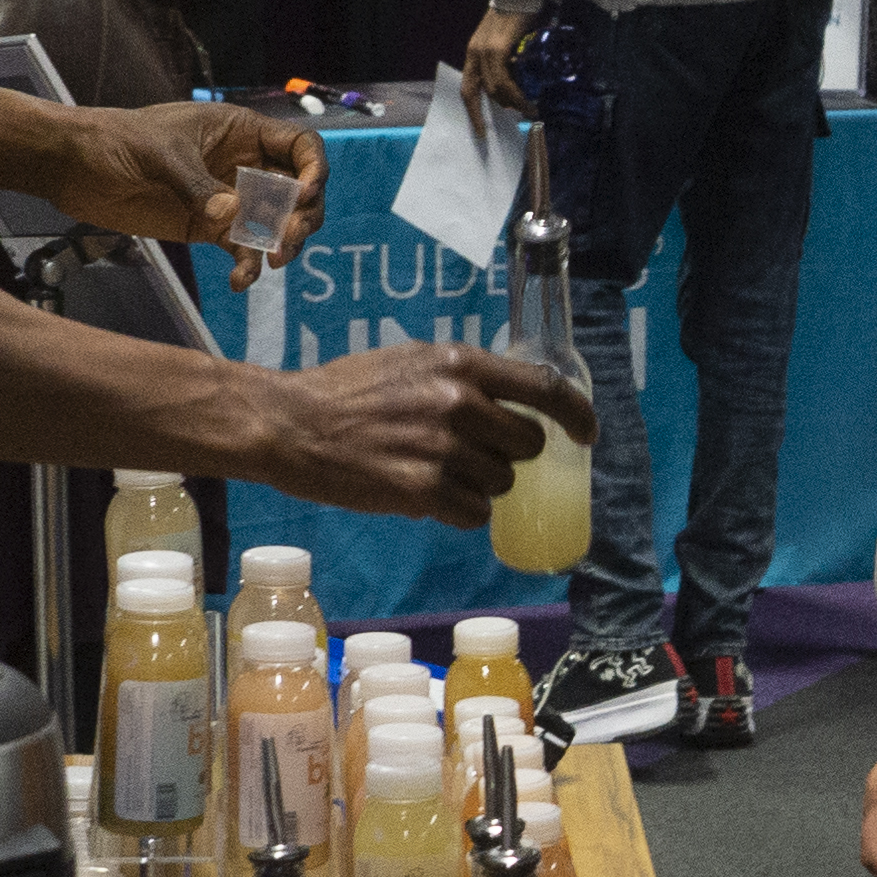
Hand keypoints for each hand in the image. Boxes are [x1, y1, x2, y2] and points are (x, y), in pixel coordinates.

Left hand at [57, 99, 322, 263]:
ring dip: (281, 245)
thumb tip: (233, 217)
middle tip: (287, 238)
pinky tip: (240, 282)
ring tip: (270, 262)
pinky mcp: (209, 230)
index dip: (314, 170)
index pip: (300, 148)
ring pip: (276, 225)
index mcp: (241, 131)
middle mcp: (243, 165)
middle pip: (298, 192)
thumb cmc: (116, 140)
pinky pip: (242, 250)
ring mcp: (229, 199)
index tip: (304, 197)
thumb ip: (199, 187)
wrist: (75, 167)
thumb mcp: (161, 155)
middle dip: (301, 217)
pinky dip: (247, 267)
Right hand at [259, 341, 589, 525]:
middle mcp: (459, 402)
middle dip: (507, 455)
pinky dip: (458, 513)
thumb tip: (510, 402)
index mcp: (460, 363)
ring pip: (501, 483)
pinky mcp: (422, 490)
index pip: (546, 387)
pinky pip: (474, 514)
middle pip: (528, 444)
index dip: (577, 415)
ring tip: (435, 472)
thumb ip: (462, 378)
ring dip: (479, 486)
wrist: (290, 423)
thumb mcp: (412, 362)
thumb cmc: (347, 392)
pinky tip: (427, 496)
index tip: (586, 435)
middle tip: (469, 455)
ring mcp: (442, 448)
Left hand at [464, 1, 536, 117]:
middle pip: (478, 92)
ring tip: (528, 110)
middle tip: (512, 120)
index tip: (480, 131)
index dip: (472, 112)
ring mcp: (485, 51)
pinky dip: (515, 94)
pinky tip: (526, 99)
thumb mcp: (503, 41)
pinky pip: (504, 80)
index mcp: (473, 53)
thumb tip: (517, 83)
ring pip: (493, 89)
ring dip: (510, 103)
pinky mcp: (497, 49)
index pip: (467, 88)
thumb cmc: (516, 16)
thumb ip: (505, 61)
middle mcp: (475, 53)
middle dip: (494, 111)